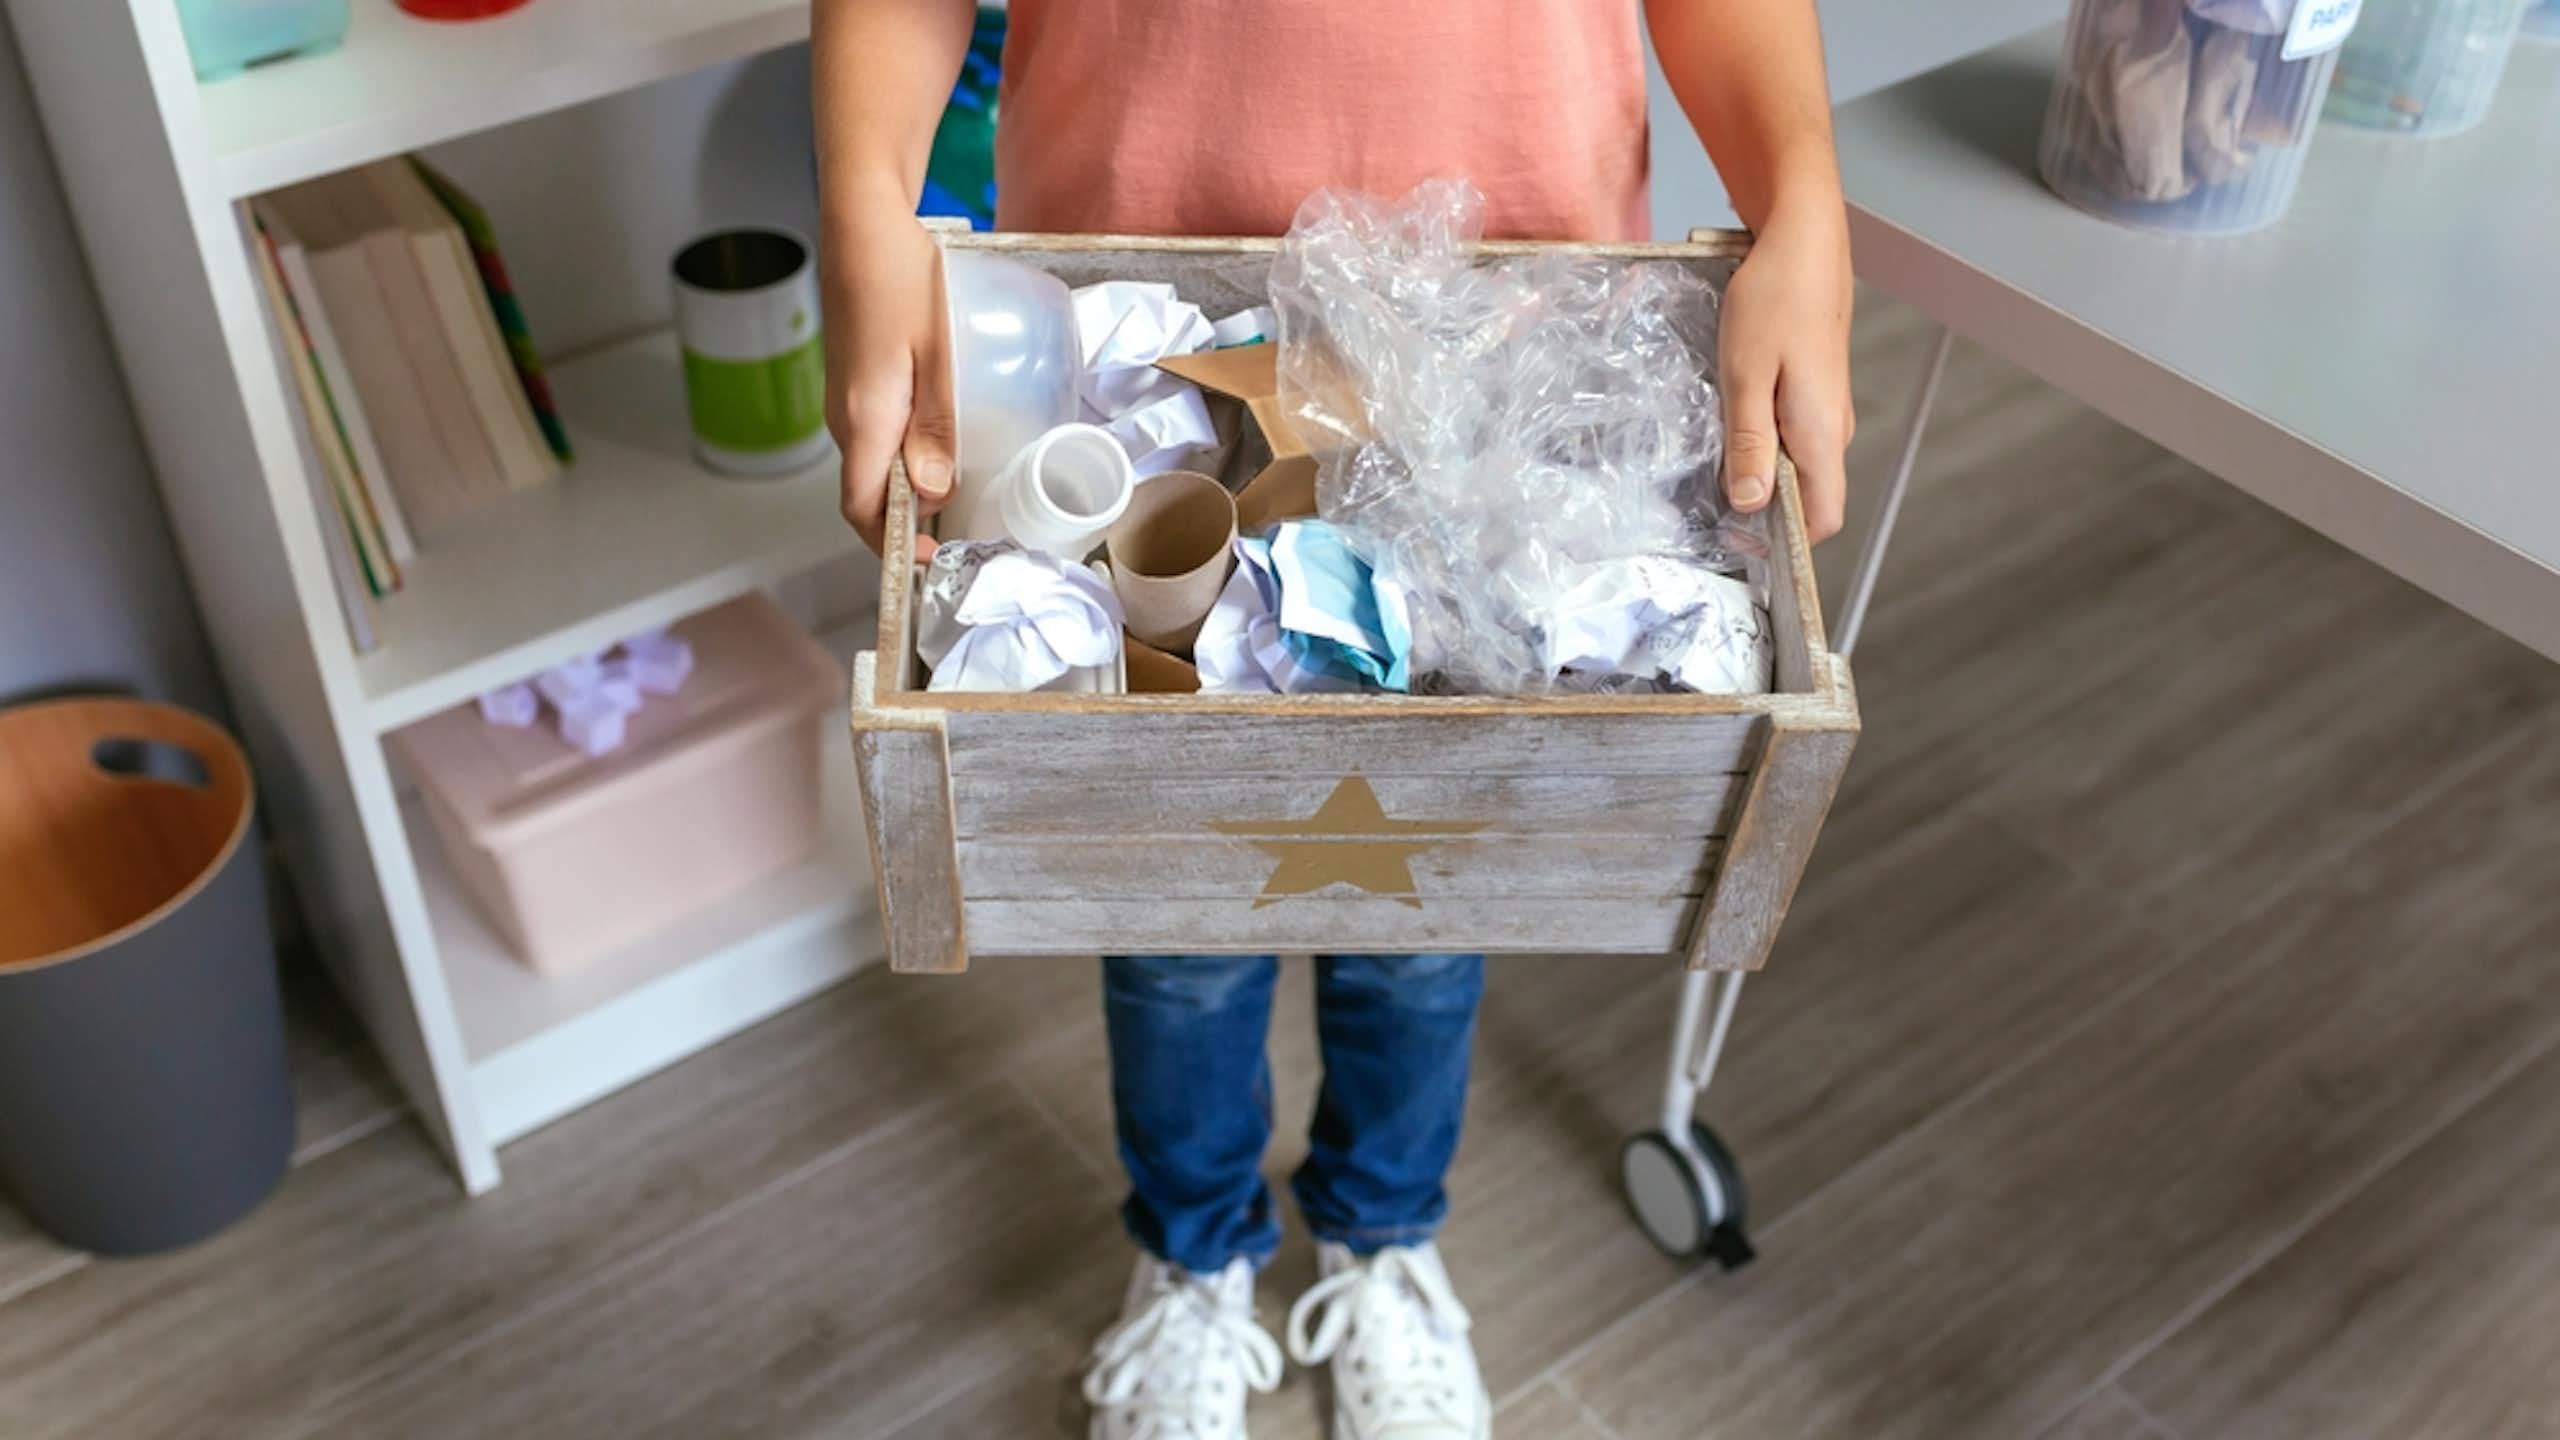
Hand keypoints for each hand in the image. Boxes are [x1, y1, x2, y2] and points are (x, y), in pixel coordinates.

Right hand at [823, 196, 954, 560]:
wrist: (862, 221)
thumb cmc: (901, 275)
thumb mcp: (937, 352)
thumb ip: (936, 425)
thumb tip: (932, 493)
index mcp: (863, 417)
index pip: (861, 508)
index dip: (892, 544)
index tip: (931, 557)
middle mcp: (844, 416)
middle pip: (866, 494)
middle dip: (905, 525)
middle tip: (960, 533)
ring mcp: (844, 398)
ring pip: (871, 464)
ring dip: (906, 490)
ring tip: (958, 496)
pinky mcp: (853, 380)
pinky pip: (873, 435)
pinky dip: (901, 456)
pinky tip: (940, 444)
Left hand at [1719, 198, 1853, 542]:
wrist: (1802, 239)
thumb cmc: (1775, 299)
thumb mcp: (1747, 375)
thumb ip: (1750, 443)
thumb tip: (1752, 503)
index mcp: (1822, 433)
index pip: (1822, 519)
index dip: (1785, 542)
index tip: (1739, 540)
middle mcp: (1833, 428)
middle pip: (1809, 497)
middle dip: (1765, 509)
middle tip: (1710, 501)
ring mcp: (1827, 409)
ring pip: (1799, 465)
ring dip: (1761, 471)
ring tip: (1716, 456)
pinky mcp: (1816, 389)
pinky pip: (1794, 435)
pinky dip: (1765, 442)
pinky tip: (1733, 420)